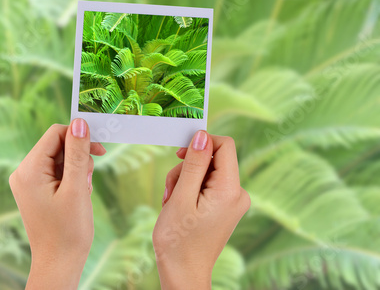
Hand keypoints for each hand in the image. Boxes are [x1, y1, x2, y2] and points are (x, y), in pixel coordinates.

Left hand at [9, 119, 105, 289]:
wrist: (59, 264)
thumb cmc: (68, 231)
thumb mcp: (77, 188)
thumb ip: (78, 153)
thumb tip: (80, 122)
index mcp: (28, 170)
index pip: (55, 134)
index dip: (79, 137)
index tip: (100, 149)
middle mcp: (23, 172)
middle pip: (57, 145)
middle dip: (78, 158)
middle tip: (88, 180)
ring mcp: (29, 182)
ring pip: (60, 158)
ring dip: (77, 170)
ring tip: (82, 192)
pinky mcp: (36, 190)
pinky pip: (57, 172)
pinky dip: (72, 179)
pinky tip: (77, 196)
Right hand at [153, 131, 250, 288]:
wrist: (183, 273)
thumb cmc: (179, 240)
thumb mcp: (181, 196)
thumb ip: (194, 164)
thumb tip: (202, 135)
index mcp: (230, 190)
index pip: (225, 145)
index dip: (201, 143)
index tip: (180, 154)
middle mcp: (238, 193)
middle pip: (213, 159)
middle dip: (187, 168)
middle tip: (170, 189)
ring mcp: (233, 202)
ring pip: (207, 172)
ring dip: (185, 181)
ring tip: (171, 202)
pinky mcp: (225, 207)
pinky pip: (208, 185)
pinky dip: (190, 190)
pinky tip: (178, 206)